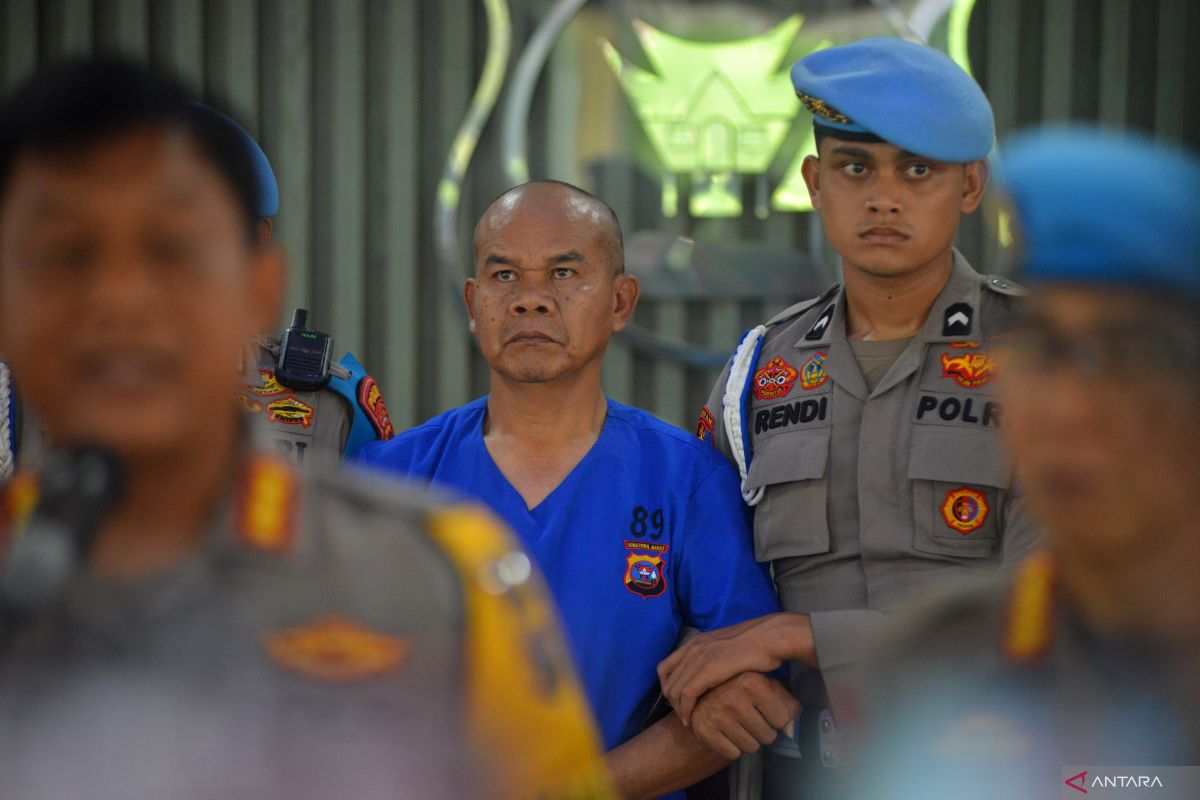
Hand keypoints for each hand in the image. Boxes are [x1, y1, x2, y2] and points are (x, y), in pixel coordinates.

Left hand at [657, 613, 813, 724]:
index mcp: (695, 642)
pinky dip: (686, 710)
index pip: (664, 668)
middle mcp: (692, 649)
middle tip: (683, 715)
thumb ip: (713, 657)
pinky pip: (687, 695)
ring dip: (678, 709)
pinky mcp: (707, 670)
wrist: (767, 638)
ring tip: (688, 720)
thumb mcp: (725, 647)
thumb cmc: (754, 644)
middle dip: (672, 702)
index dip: (667, 686)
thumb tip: (711, 672)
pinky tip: (691, 720)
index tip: (677, 700)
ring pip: (674, 690)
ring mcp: (698, 658)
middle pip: (667, 681)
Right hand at [690, 672, 800, 758]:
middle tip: (751, 721)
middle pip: (768, 736)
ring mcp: (717, 713)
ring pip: (752, 748)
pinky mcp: (704, 729)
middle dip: (763, 733)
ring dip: (749, 742)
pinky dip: (732, 749)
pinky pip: (733, 754)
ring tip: (739, 727)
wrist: (700, 697)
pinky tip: (726, 734)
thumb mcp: (766, 688)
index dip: (776, 720)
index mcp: (752, 681)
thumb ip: (787, 706)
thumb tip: (791, 731)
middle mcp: (734, 695)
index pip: (782, 719)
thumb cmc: (741, 693)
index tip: (765, 712)